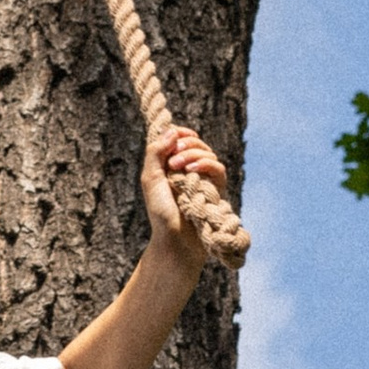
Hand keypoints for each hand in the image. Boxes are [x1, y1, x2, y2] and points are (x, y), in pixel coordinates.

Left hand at [142, 123, 225, 262]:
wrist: (175, 239)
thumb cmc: (160, 212)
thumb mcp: (150, 179)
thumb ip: (156, 152)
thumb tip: (172, 130)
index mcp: (173, 165)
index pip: (181, 139)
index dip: (180, 132)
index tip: (174, 135)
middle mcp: (190, 169)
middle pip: (196, 142)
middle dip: (185, 143)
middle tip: (172, 158)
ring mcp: (204, 179)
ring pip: (208, 152)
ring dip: (192, 154)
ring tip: (177, 167)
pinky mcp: (216, 189)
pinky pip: (218, 168)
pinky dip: (206, 164)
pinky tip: (192, 170)